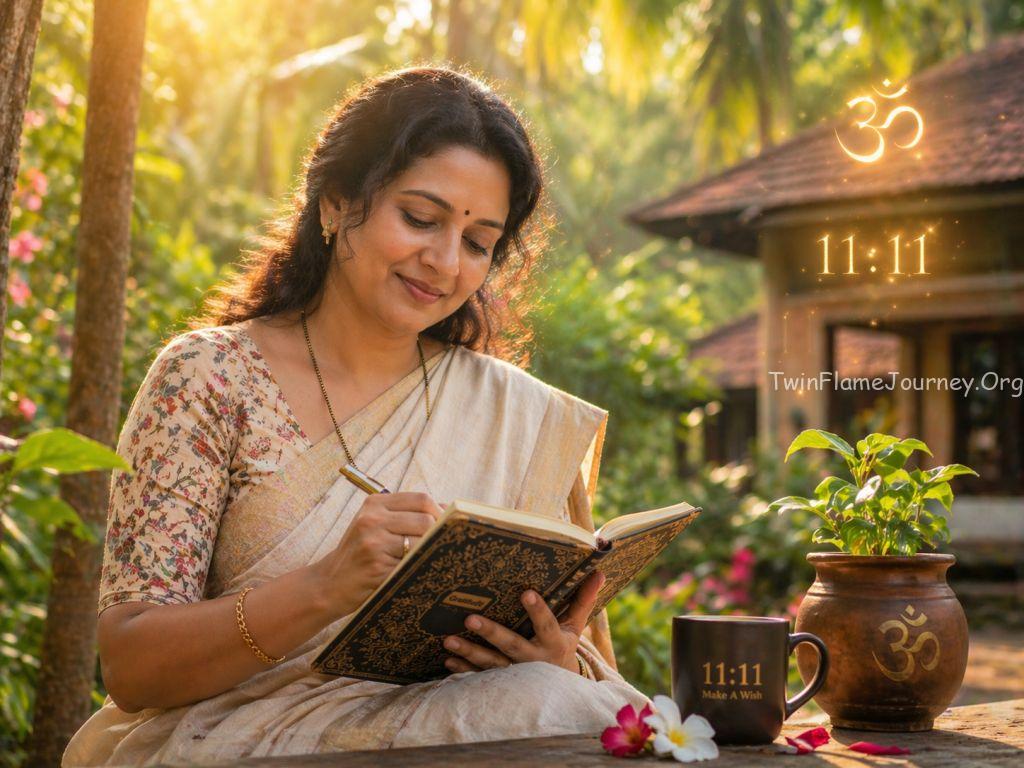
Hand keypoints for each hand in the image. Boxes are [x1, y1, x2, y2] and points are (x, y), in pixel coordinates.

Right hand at [308, 491, 442, 619]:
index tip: (447, 525)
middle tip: (440, 547)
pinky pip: (411, 564)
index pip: (421, 499)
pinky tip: (412, 572)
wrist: (329, 584)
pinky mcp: (376, 565)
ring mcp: (373, 542)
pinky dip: (417, 568)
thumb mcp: (375, 525)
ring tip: (425, 560)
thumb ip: (405, 514)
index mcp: (374, 503)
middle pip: (426, 519)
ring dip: (428, 552)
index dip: (440, 512)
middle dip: (438, 534)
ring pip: (422, 542)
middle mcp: (372, 518)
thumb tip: (447, 508)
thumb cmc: (359, 554)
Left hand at [443, 570, 606, 674]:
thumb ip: (583, 599)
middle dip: (491, 632)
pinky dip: (463, 669)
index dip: (537, 610)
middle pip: (511, 645)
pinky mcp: (500, 682)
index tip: (526, 592)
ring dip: (469, 652)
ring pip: (491, 663)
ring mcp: (515, 673)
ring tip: (448, 640)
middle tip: (470, 618)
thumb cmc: (562, 645)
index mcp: (553, 642)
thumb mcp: (575, 626)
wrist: (559, 690)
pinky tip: (448, 658)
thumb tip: (601, 570)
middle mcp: (533, 660)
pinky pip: (480, 676)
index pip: (546, 624)